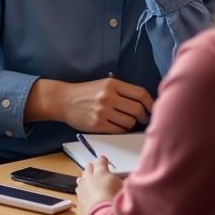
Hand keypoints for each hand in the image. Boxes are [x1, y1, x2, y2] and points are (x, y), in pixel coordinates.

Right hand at [29, 76, 151, 131]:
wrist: (63, 100)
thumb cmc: (86, 93)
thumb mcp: (103, 84)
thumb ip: (122, 90)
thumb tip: (145, 103)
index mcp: (112, 84)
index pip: (140, 94)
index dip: (150, 103)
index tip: (152, 109)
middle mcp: (108, 97)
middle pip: (137, 110)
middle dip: (143, 116)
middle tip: (142, 119)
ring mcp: (103, 111)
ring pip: (130, 122)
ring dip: (131, 124)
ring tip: (125, 121)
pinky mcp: (98, 125)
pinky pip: (119, 130)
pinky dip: (122, 130)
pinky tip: (117, 126)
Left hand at [75, 156, 123, 214]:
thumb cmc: (117, 202)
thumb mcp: (125, 188)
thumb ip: (123, 182)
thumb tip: (124, 180)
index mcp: (101, 172)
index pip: (100, 162)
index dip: (103, 161)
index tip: (104, 160)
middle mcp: (88, 179)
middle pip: (88, 169)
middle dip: (93, 168)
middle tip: (97, 170)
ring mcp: (81, 191)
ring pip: (81, 180)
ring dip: (85, 180)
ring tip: (89, 182)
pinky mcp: (79, 202)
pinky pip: (79, 194)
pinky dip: (83, 193)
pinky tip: (86, 196)